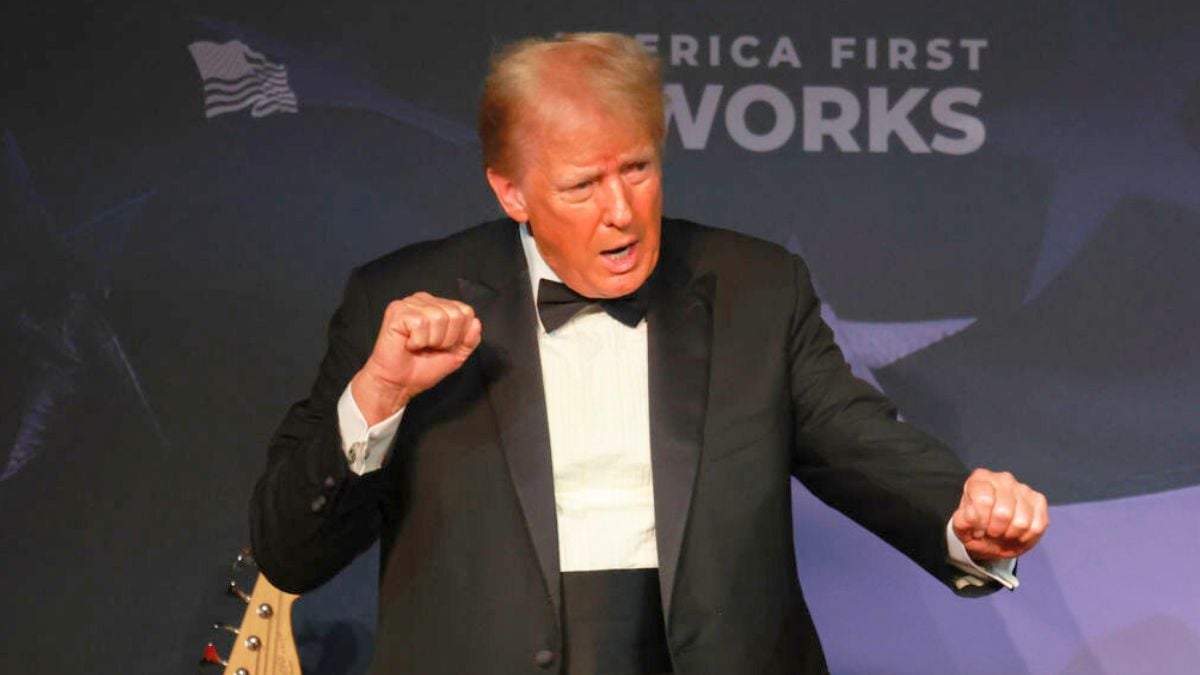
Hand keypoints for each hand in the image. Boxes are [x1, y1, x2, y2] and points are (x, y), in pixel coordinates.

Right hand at [351, 292, 481, 423]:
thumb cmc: (423, 368)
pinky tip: (408, 344)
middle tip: (429, 347)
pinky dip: (418, 341)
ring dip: (431, 340)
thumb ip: (470, 339)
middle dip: (446, 339)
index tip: (442, 346)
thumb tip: (476, 321)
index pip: (466, 311)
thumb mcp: (456, 354)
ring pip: (438, 317)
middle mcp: (425, 300)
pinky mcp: (397, 311)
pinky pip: (420, 323)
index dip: (459, 335)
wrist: (400, 384)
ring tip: (418, 346)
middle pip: (455, 314)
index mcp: (439, 306)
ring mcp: (410, 303)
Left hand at [951, 468, 1048, 561]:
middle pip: (1004, 513)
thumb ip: (963, 522)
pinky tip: (1017, 535)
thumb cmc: (976, 528)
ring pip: (1022, 522)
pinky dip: (1026, 538)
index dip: (980, 522)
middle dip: (996, 531)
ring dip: (1011, 535)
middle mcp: (1003, 479)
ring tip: (1003, 533)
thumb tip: (973, 517)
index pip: (983, 500)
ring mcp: (1023, 488)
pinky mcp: (1039, 500)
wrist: (992, 535)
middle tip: (992, 533)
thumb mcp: (962, 528)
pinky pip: (1037, 527)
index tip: (977, 531)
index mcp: (980, 479)